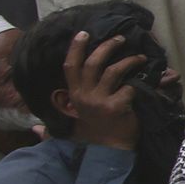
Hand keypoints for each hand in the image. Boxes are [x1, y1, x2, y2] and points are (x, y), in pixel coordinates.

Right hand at [60, 32, 143, 149]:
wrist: (112, 150)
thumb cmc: (97, 132)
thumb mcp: (77, 120)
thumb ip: (64, 113)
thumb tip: (36, 128)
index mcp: (74, 95)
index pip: (70, 67)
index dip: (76, 48)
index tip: (84, 33)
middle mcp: (84, 96)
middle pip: (92, 63)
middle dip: (107, 46)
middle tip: (121, 38)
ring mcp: (100, 101)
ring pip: (113, 71)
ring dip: (130, 61)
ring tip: (140, 58)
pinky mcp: (116, 106)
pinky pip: (129, 87)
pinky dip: (140, 83)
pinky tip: (148, 82)